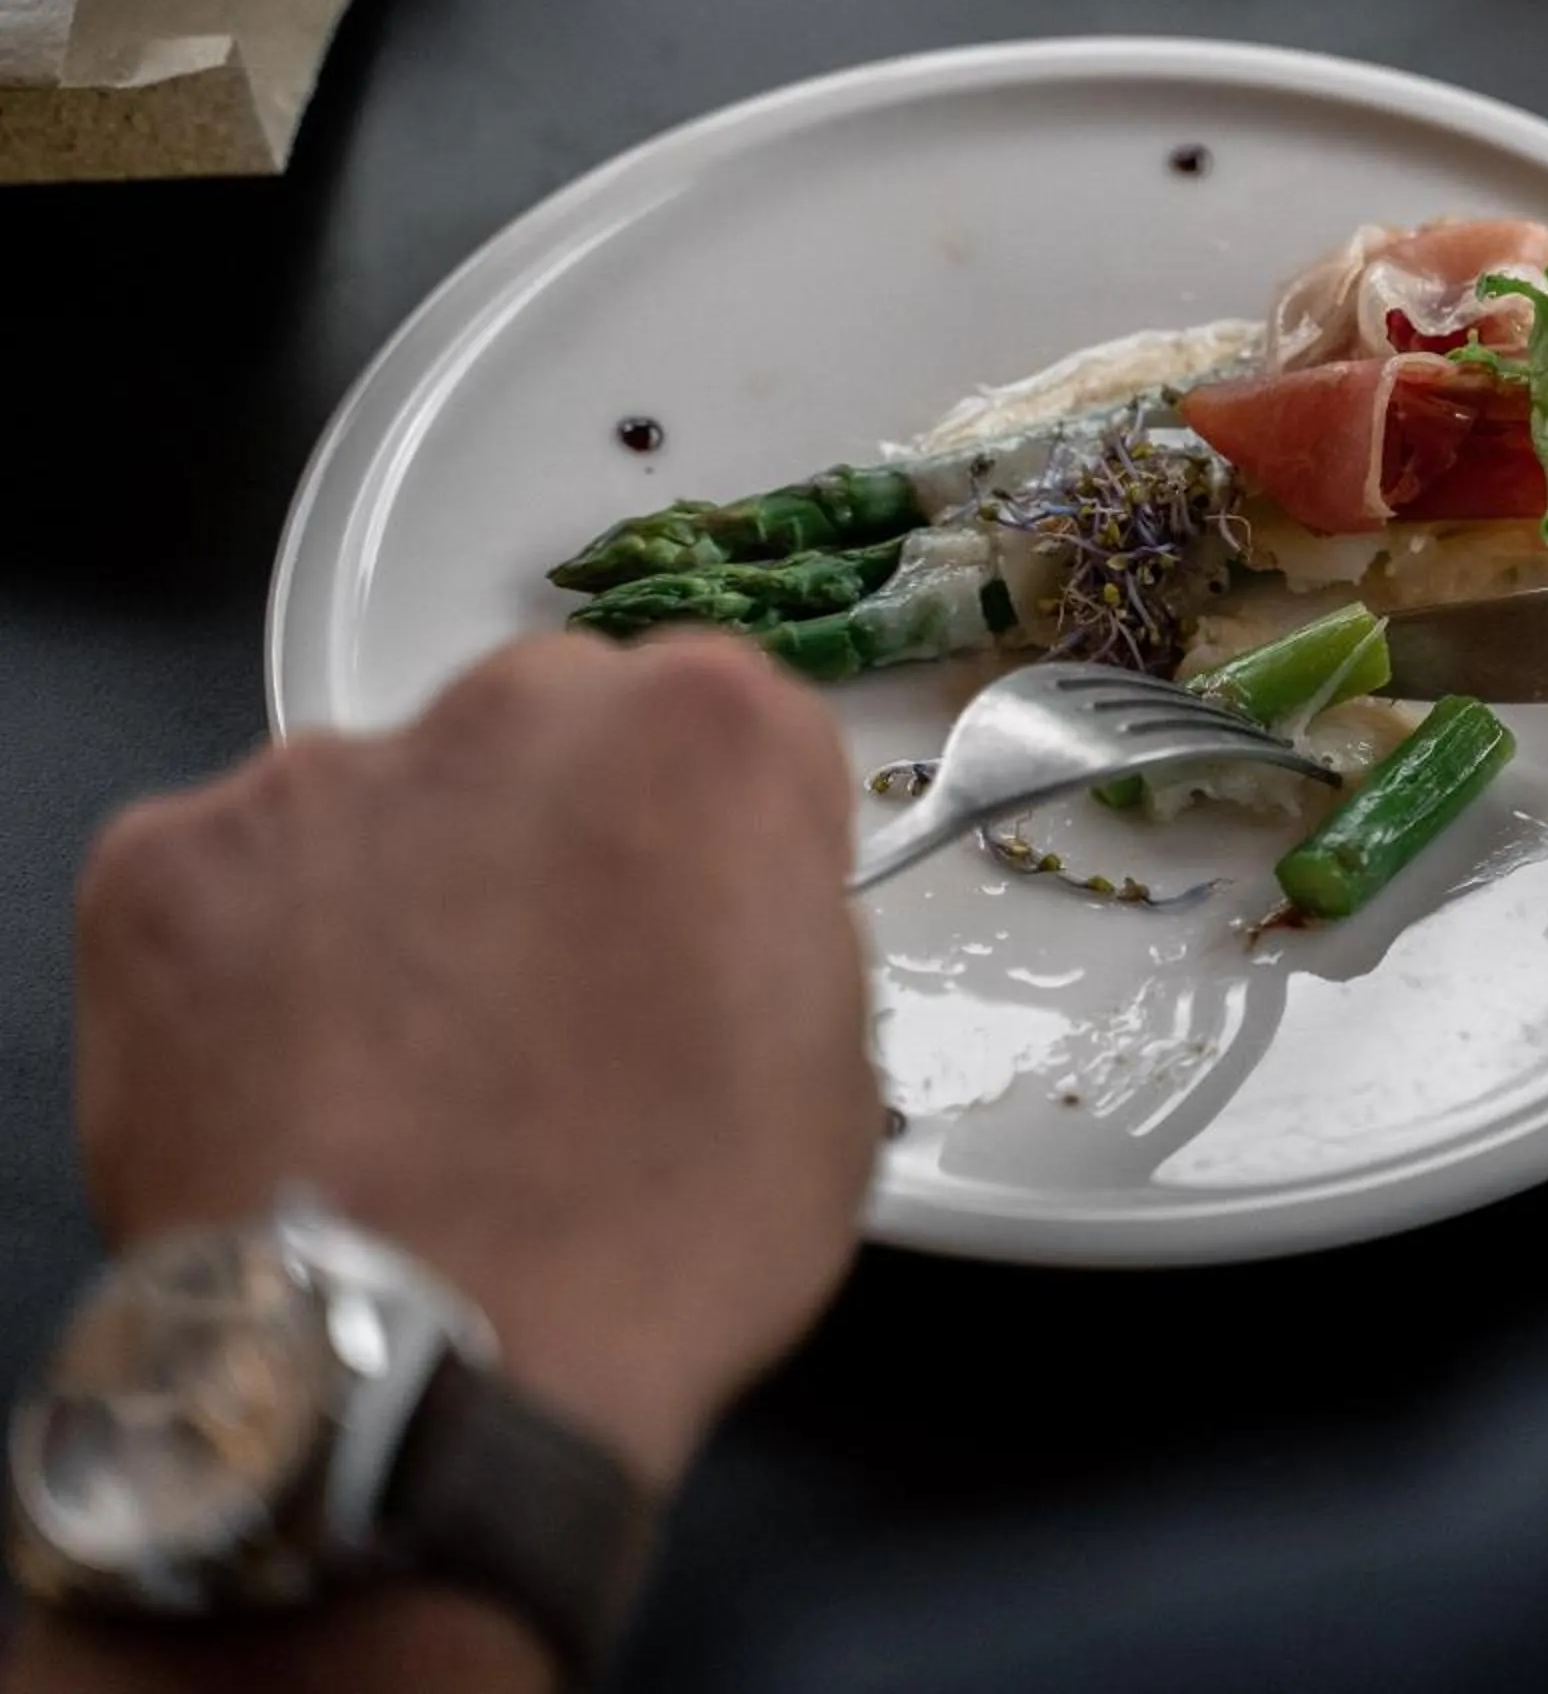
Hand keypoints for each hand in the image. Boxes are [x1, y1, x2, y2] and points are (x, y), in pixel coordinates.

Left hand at [71, 633, 877, 1489]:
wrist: (420, 1375)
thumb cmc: (651, 1243)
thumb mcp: (837, 1079)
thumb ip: (777, 935)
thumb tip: (718, 939)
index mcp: (706, 738)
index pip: (737, 728)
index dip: (729, 841)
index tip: (713, 923)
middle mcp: (513, 713)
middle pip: (556, 734)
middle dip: (567, 839)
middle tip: (568, 1002)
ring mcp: (324, 781)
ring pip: (393, 804)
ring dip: (418, 896)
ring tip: (425, 1070)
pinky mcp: (168, 865)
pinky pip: (239, 881)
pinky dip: (268, 959)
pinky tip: (314, 1079)